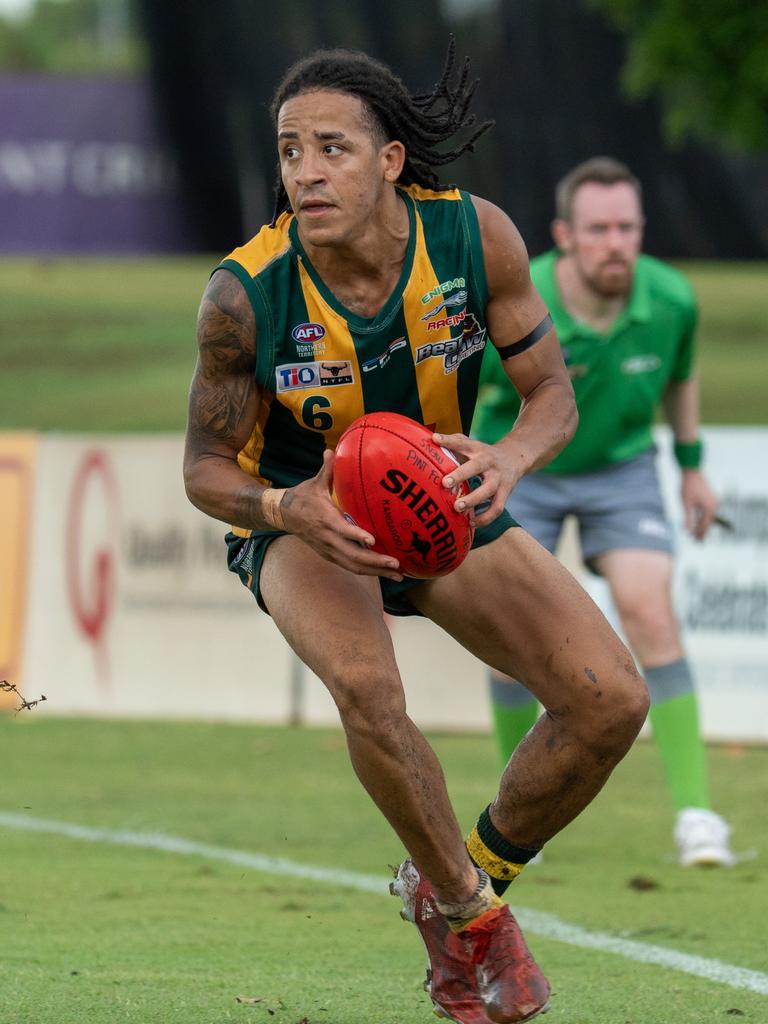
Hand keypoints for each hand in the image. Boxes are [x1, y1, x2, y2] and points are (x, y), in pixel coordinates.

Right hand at [280, 450, 403, 579]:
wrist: (282, 515)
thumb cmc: (302, 497)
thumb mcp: (314, 482)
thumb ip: (327, 469)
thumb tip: (331, 450)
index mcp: (325, 519)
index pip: (341, 530)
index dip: (356, 535)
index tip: (372, 540)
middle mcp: (327, 539)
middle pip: (353, 556)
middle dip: (376, 563)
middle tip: (397, 565)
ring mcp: (328, 550)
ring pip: (354, 566)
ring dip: (376, 572)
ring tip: (398, 574)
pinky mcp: (330, 555)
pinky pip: (351, 567)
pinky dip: (368, 571)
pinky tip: (385, 572)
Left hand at [432, 431, 523, 527]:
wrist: (516, 457)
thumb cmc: (485, 454)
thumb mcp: (473, 445)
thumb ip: (454, 442)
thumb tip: (432, 440)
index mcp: (478, 449)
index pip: (463, 443)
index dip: (449, 441)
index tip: (435, 440)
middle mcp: (489, 463)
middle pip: (476, 467)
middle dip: (461, 475)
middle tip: (445, 483)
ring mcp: (498, 479)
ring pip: (488, 490)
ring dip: (473, 500)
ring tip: (457, 508)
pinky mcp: (505, 493)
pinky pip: (496, 508)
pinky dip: (485, 518)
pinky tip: (471, 523)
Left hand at [681, 469, 718, 540]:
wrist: (692, 471)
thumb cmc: (688, 486)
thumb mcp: (686, 504)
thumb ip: (688, 518)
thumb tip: (687, 531)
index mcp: (710, 508)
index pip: (705, 525)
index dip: (700, 534)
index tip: (697, 542)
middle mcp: (715, 505)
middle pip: (708, 522)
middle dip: (702, 531)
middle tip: (697, 541)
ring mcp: (714, 501)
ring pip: (708, 517)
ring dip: (702, 524)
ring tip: (697, 533)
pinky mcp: (711, 497)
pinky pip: (708, 511)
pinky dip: (703, 517)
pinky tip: (698, 521)